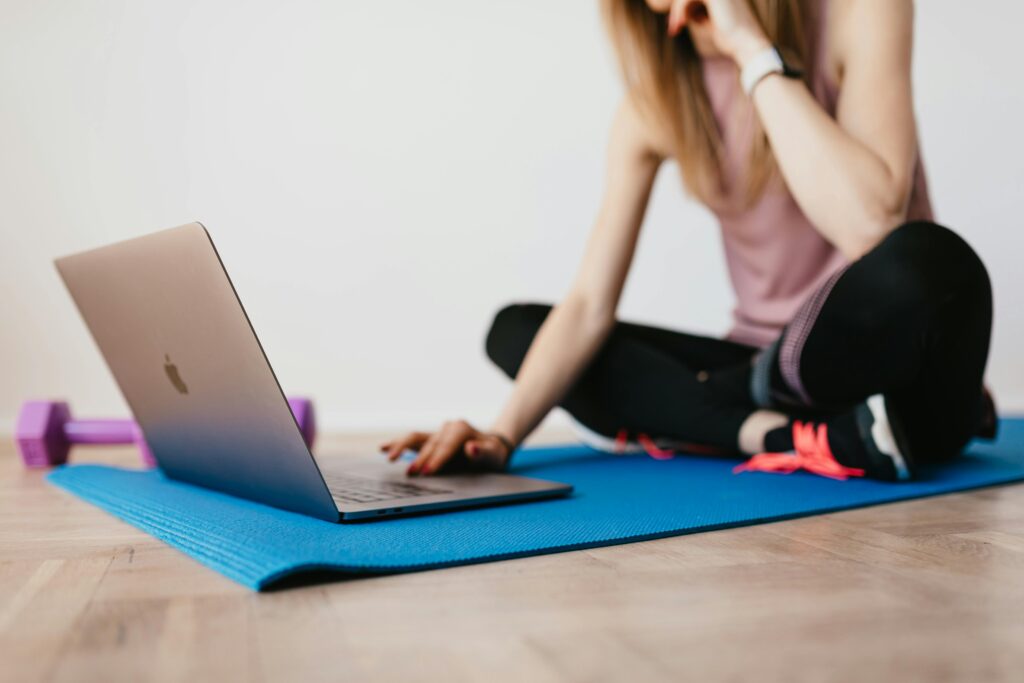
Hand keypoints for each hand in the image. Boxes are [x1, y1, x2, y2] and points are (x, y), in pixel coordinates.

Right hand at [380, 420, 512, 475]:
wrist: (489, 448)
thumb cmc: (492, 454)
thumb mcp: (494, 455)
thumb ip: (483, 452)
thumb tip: (471, 448)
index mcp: (461, 429)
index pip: (446, 446)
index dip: (437, 459)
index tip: (428, 472)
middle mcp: (447, 428)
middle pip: (430, 444)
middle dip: (420, 459)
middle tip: (411, 474)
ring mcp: (436, 433)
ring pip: (415, 438)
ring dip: (402, 447)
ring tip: (390, 458)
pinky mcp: (429, 439)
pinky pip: (411, 440)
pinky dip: (397, 443)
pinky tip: (382, 448)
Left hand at [666, 0, 770, 66]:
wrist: (746, 44)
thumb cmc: (730, 39)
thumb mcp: (707, 24)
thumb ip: (695, 14)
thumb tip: (680, 11)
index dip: (682, 9)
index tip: (676, 26)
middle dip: (677, 10)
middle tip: (673, 28)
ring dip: (677, 11)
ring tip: (675, 28)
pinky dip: (680, 10)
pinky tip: (680, 23)